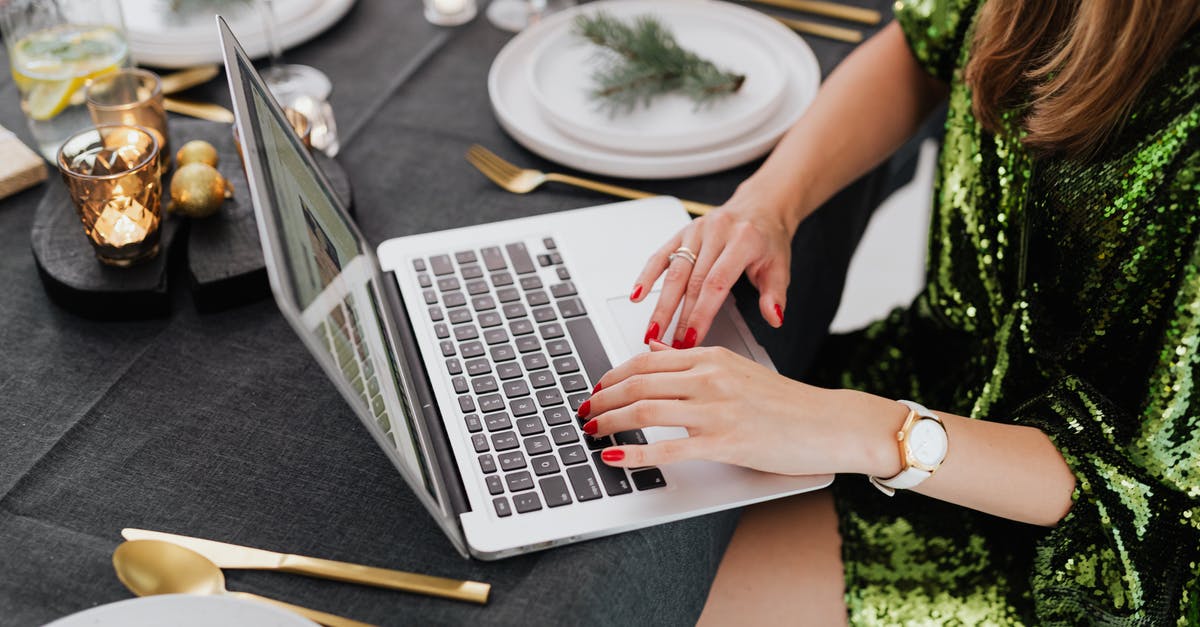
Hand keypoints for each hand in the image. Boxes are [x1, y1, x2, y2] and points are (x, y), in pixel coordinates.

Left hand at [579, 342, 902, 475]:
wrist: (831, 423)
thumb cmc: (788, 403)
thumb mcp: (739, 371)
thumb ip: (700, 367)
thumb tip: (658, 359)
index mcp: (713, 357)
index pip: (646, 360)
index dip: (613, 375)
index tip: (597, 388)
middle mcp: (710, 378)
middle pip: (638, 383)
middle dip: (603, 399)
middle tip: (585, 412)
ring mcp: (716, 410)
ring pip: (646, 410)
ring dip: (610, 422)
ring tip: (592, 432)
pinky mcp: (725, 443)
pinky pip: (668, 449)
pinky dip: (635, 453)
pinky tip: (615, 457)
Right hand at [629, 188, 794, 347]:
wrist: (760, 206)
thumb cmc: (767, 238)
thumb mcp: (780, 267)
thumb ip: (775, 295)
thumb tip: (774, 318)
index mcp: (743, 240)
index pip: (717, 283)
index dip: (701, 313)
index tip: (692, 339)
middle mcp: (717, 232)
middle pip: (692, 281)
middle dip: (679, 317)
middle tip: (669, 344)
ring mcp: (697, 231)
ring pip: (674, 271)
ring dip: (661, 304)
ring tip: (653, 330)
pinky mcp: (683, 232)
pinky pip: (661, 255)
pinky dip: (647, 276)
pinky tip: (637, 295)